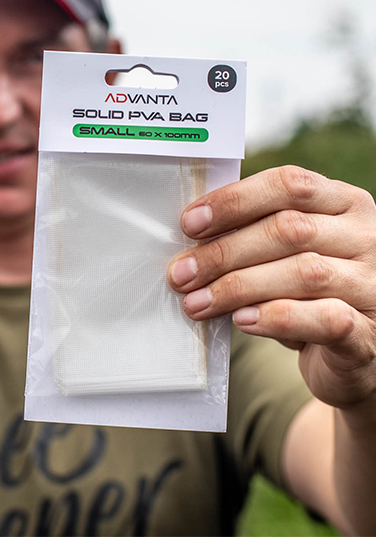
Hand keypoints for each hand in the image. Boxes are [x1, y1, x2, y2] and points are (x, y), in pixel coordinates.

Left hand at [167, 165, 375, 410]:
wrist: (353, 352)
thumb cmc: (307, 291)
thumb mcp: (285, 252)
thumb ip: (253, 234)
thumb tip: (192, 235)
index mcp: (344, 203)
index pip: (290, 185)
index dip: (235, 201)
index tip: (190, 224)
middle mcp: (366, 237)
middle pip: (289, 229)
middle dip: (224, 251)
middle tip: (182, 273)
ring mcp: (373, 284)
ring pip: (303, 272)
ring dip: (237, 287)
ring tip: (197, 302)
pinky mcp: (369, 333)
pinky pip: (325, 318)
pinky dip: (277, 317)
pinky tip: (243, 320)